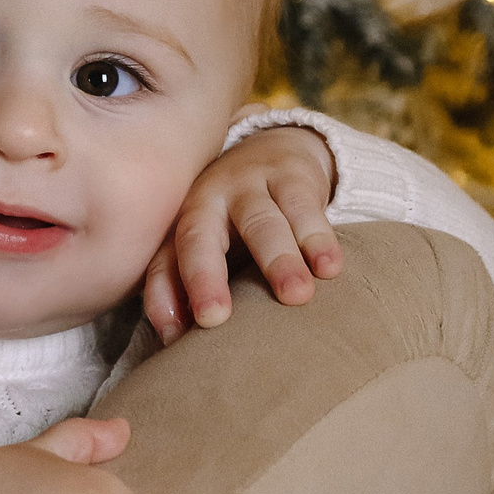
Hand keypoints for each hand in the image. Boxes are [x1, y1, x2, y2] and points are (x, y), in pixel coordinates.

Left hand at [143, 125, 342, 343]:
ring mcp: (249, 186)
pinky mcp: (292, 177)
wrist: (275, 149)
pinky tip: (330, 268)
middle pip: (199, 239)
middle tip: (214, 318)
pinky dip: (318, 239)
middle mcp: (207, 202)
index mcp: (181, 226)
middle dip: (204, 278)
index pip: (164, 264)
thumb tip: (177, 344)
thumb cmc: (235, 220)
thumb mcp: (211, 247)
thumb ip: (192, 290)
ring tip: (297, 296)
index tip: (172, 338)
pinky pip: (304, 208)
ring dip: (277, 260)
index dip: (163, 299)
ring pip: (260, 223)